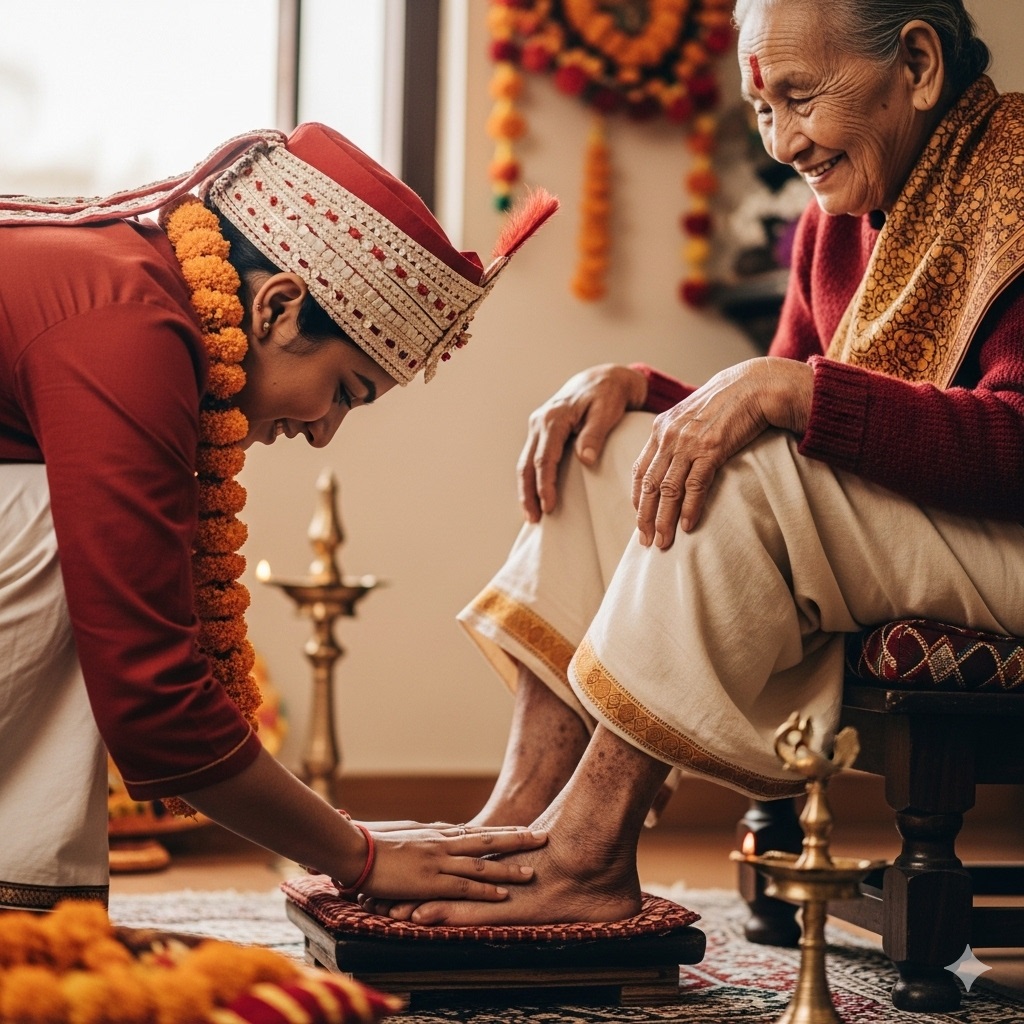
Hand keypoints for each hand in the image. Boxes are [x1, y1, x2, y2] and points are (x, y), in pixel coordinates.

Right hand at [355, 826, 547, 901]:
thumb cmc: (372, 843)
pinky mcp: (430, 881)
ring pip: (482, 864)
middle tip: (541, 836)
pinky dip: (486, 890)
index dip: (500, 832)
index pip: (475, 832)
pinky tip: (504, 894)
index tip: (521, 830)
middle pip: (487, 839)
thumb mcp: (403, 834)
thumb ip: (424, 835)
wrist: (356, 850)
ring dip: (508, 868)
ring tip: (531, 871)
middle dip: (516, 839)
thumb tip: (438, 833)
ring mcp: (438, 861)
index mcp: (435, 833)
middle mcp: (442, 843)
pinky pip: (464, 886)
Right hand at [518, 364, 647, 520]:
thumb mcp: (606, 411)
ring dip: (526, 489)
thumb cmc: (608, 394)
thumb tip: (585, 459)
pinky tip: (534, 494)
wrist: (603, 378)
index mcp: (553, 418)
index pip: (544, 458)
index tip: (549, 506)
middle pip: (527, 464)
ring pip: (525, 462)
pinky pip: (531, 457)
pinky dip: (531, 478)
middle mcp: (539, 422)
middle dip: (529, 493)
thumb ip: (595, 434)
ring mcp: (537, 426)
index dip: (545, 484)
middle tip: (534, 518)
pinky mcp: (541, 431)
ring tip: (531, 513)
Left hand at [632, 357, 812, 547]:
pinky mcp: (711, 448)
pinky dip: (689, 508)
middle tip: (646, 541)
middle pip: (649, 484)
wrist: (755, 385)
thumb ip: (678, 435)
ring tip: (663, 542)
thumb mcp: (692, 415)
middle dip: (646, 516)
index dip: (637, 497)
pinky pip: (695, 485)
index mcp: (660, 428)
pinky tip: (687, 526)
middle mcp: (669, 436)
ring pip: (668, 489)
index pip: (639, 469)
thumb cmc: (727, 402)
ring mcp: (688, 443)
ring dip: (664, 519)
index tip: (639, 518)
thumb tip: (674, 460)